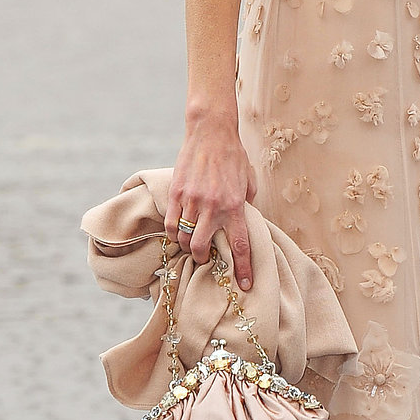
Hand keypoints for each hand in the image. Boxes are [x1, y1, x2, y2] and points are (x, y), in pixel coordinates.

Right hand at [165, 112, 256, 288]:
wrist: (211, 133)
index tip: (245, 286)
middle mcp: (214, 207)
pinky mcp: (177, 193)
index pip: (241, 245)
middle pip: (202, 248)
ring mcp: (193, 201)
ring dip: (187, 247)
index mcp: (235, 206)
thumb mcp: (248, 181)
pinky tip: (178, 233)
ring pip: (184, 238)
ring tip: (190, 244)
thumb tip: (243, 221)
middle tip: (205, 259)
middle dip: (202, 259)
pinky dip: (174, 233)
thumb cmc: (234, 157)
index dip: (243, 269)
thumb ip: (246, 204)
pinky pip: (172, 223)